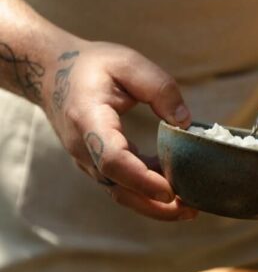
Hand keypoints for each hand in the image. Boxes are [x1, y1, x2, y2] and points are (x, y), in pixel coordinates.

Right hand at [43, 39, 197, 220]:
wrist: (52, 72)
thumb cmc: (92, 65)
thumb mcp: (128, 62)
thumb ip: (159, 87)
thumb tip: (185, 122)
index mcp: (89, 119)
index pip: (112, 159)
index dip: (141, 179)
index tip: (170, 190)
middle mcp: (83, 146)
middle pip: (117, 188)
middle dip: (154, 205)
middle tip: (191, 209)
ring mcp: (87, 159)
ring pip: (119, 193)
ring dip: (152, 205)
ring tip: (189, 207)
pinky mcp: (96, 163)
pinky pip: (120, 185)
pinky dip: (146, 192)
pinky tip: (175, 190)